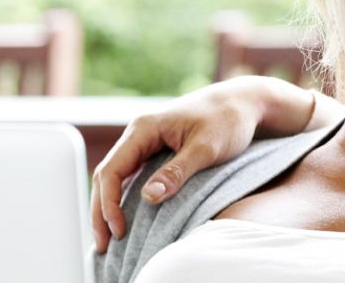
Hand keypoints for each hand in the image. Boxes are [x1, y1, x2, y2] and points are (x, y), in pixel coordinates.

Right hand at [89, 76, 338, 252]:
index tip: (119, 230)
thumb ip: (177, 171)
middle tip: (102, 244)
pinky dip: (124, 198)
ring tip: (108, 238)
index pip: (112, 169)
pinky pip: (131, 176)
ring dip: (108, 206)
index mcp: (144, 128)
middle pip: (106, 175)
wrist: (244, 102)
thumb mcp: (206, 148)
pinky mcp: (156, 150)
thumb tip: (148, 198)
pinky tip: (126, 218)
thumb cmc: (228, 119)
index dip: (109, 203)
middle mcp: (139, 134)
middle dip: (100, 211)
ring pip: (116, 177)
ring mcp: (146, 142)